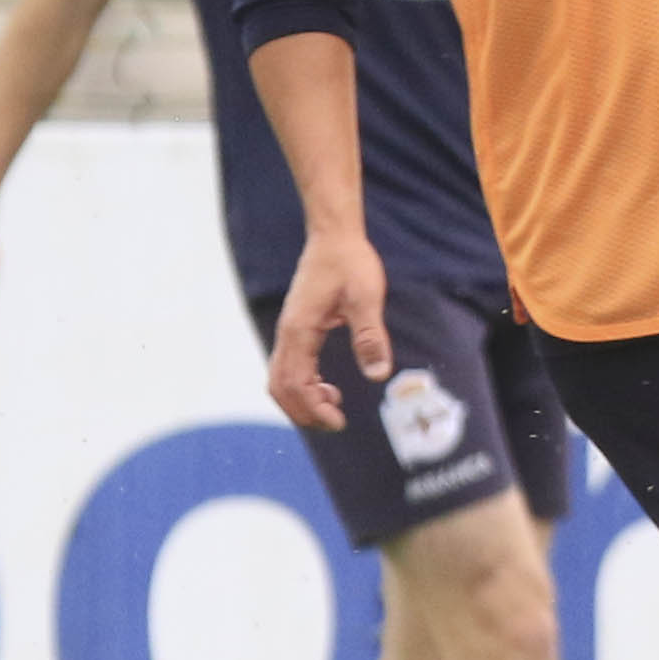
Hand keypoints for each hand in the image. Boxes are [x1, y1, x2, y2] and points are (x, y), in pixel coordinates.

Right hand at [265, 230, 389, 432]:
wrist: (333, 237)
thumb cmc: (351, 263)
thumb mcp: (367, 299)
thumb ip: (370, 337)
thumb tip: (378, 375)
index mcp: (299, 331)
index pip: (296, 384)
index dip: (314, 409)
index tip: (339, 422)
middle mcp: (287, 334)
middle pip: (280, 387)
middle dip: (304, 412)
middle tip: (336, 423)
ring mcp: (289, 331)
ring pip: (281, 378)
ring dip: (302, 399)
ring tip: (334, 405)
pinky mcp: (296, 328)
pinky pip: (289, 366)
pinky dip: (303, 384)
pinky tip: (328, 387)